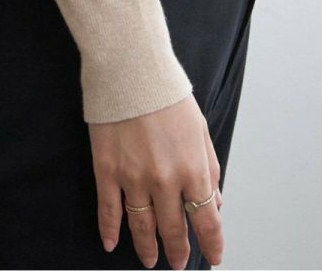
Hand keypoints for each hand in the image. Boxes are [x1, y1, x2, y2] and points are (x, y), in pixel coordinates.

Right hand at [89, 92, 223, 268]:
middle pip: (174, 230)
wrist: (132, 70)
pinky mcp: (107, 171)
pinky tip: (112, 243)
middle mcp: (165, 181)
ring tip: (151, 260)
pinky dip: (110, 230)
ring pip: (142, 226)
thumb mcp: (200, 129)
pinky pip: (109, 210)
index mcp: (193, 169)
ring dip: (147, 247)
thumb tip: (214, 201)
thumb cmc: (168, 94)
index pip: (206, 221)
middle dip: (178, 251)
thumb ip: (209, 168)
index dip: (212, 244)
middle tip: (178, 263)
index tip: (214, 256)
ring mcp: (133, 179)